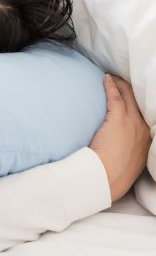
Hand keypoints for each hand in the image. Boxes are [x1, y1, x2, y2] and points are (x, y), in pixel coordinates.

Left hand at [89, 74, 151, 202]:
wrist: (107, 177)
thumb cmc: (114, 174)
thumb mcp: (130, 162)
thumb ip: (130, 150)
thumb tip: (120, 147)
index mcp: (149, 138)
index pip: (147, 114)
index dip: (140, 103)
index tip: (135, 97)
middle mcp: (145, 128)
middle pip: (141, 102)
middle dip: (133, 89)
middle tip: (124, 81)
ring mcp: (133, 122)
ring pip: (129, 96)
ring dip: (122, 84)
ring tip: (114, 78)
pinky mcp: (118, 119)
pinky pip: (116, 97)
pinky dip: (111, 86)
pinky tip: (106, 79)